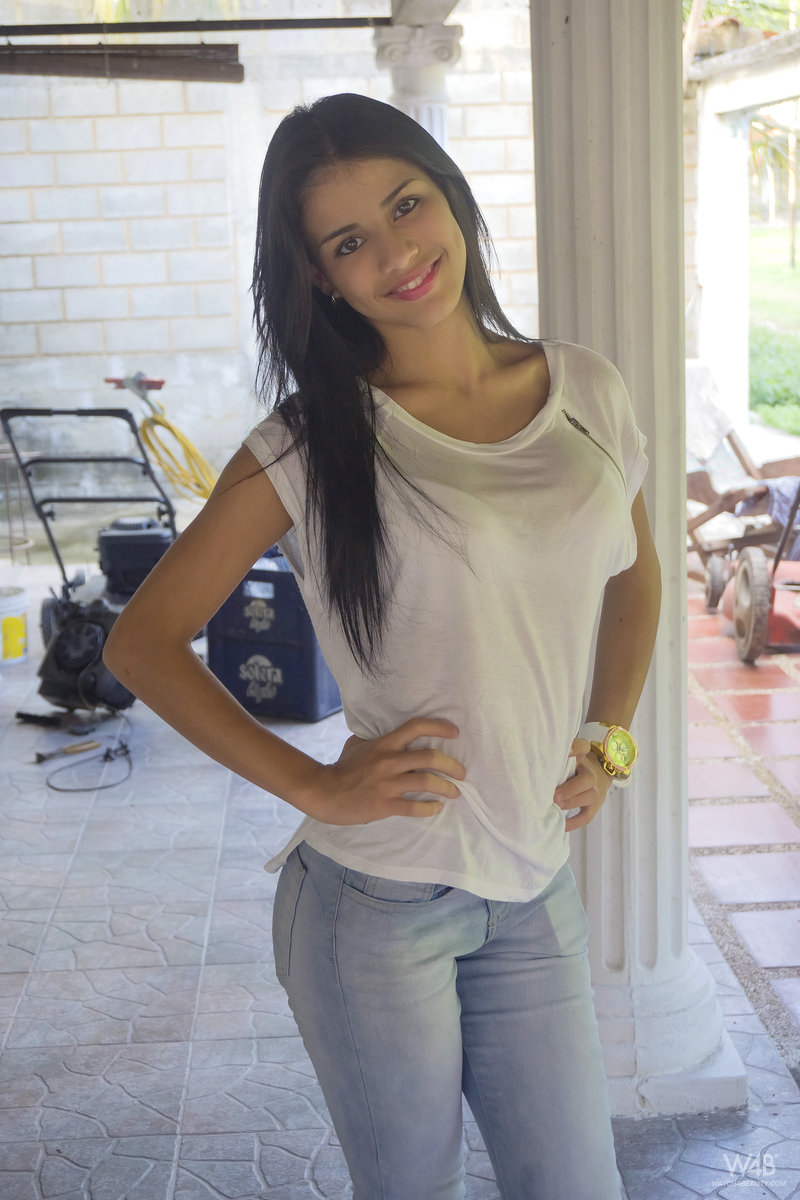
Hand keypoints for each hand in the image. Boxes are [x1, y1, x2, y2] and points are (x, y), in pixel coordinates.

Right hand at [304, 718, 464, 825]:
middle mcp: (388, 761)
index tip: (455, 733)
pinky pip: (413, 807)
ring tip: (455, 792)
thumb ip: (376, 739)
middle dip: (451, 765)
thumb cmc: (341, 768)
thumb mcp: (357, 744)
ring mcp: (386, 783)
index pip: (416, 727)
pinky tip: (436, 808)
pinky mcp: (384, 805)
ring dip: (446, 787)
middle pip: (429, 757)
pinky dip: (429, 808)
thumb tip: (387, 733)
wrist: (323, 792)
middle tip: (462, 773)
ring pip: (426, 782)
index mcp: (384, 744)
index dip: (439, 727)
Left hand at [553, 737, 613, 830]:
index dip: (575, 748)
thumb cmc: (576, 765)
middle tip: (552, 795)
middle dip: (568, 789)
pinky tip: (561, 825)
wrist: (598, 774)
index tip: (566, 753)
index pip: (583, 746)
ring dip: (570, 803)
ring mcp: (596, 792)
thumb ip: (563, 751)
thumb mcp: (570, 755)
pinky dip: (573, 823)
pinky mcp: (594, 807)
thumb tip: (555, 751)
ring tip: (555, 806)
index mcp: (583, 757)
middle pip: (586, 780)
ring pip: (588, 798)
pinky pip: (586, 817)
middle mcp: (592, 774)